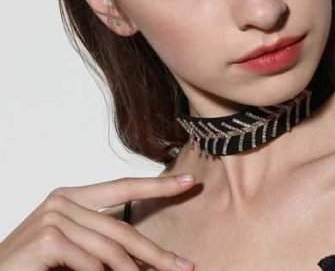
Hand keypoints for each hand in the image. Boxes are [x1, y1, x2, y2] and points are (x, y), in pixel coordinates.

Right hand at [0, 174, 195, 270]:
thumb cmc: (36, 266)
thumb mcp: (75, 250)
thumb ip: (103, 245)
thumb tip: (144, 257)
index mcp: (74, 196)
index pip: (124, 186)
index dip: (159, 185)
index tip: (189, 183)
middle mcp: (64, 199)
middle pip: (122, 227)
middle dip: (155, 252)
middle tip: (184, 267)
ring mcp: (54, 215)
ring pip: (109, 249)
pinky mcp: (48, 236)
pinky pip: (89, 263)